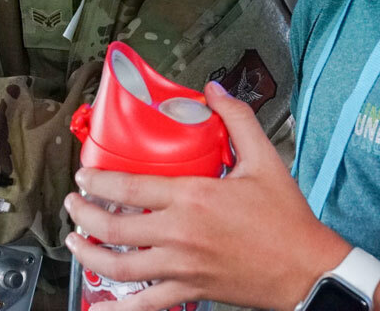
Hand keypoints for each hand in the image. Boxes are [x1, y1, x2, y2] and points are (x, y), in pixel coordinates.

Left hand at [64, 81, 351, 310]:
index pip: (129, 188)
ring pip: (120, 267)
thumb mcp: (265, 158)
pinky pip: (145, 304)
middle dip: (83, 214)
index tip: (85, 174)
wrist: (305, 269)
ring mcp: (181, 267)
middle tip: (74, 203)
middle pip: (113, 228)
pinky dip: (118, 308)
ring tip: (75, 242)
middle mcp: (180, 234)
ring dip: (89, 254)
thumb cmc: (285, 217)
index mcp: (193, 198)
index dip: (98, 181)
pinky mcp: (189, 290)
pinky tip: (101, 306)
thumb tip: (213, 90)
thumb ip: (236, 119)